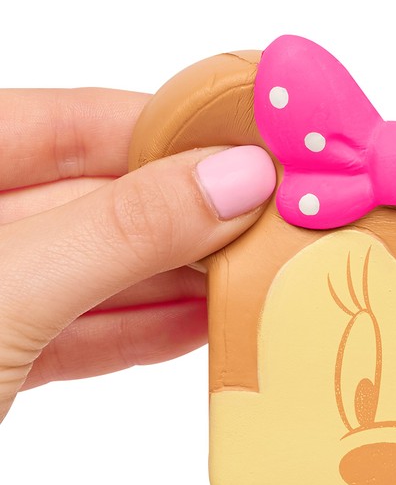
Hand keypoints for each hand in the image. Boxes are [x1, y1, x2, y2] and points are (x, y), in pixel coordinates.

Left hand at [0, 88, 274, 421]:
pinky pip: (89, 332)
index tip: (258, 150)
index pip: (78, 122)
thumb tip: (233, 178)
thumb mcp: (4, 288)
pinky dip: (150, 331)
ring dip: (183, 277)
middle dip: (193, 211)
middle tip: (277, 220)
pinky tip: (207, 325)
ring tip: (258, 273)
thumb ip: (121, 228)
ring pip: (103, 269)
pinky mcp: (0, 362)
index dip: (175, 130)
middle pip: (102, 199)